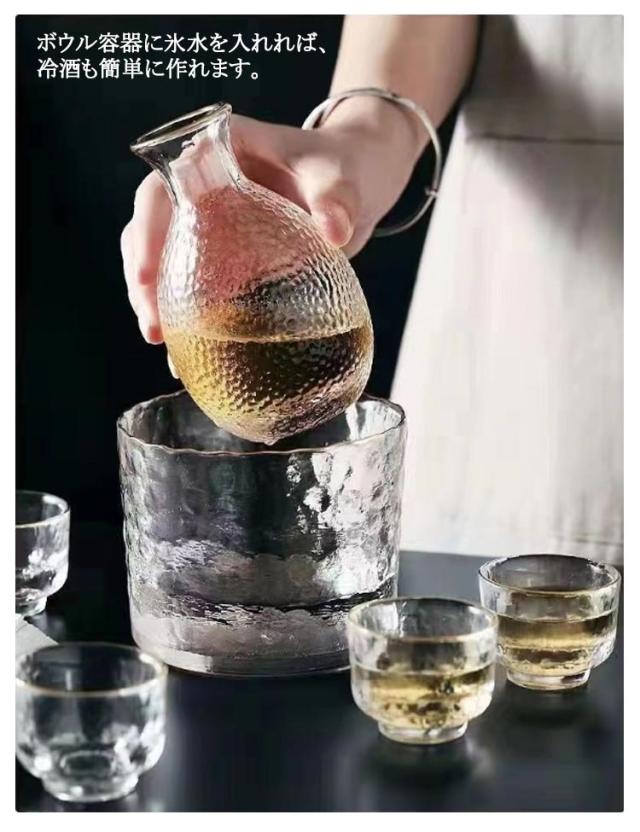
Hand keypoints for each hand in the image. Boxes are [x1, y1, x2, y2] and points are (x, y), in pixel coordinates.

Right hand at [121, 99, 422, 343]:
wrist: (358, 186)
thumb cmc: (345, 167)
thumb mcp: (341, 177)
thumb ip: (338, 198)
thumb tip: (335, 232)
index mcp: (216, 153)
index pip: (163, 187)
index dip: (147, 229)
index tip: (146, 273)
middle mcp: (202, 187)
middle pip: (152, 230)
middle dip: (144, 278)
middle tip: (153, 327)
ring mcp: (212, 224)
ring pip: (165, 259)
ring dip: (158, 301)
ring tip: (161, 342)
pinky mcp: (228, 256)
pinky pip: (198, 284)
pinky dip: (191, 316)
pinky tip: (189, 354)